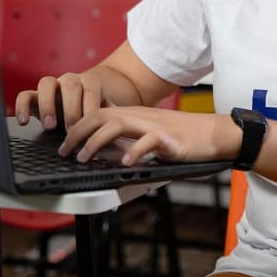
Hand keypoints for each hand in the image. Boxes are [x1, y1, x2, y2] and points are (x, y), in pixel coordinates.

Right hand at [14, 72, 109, 130]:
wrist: (81, 109)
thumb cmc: (96, 116)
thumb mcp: (107, 117)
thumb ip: (113, 124)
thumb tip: (125, 142)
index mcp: (90, 82)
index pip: (91, 88)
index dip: (90, 107)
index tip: (90, 127)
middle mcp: (69, 80)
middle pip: (70, 83)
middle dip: (71, 107)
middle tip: (71, 129)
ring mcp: (51, 86)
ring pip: (46, 83)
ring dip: (47, 104)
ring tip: (50, 126)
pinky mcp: (34, 96)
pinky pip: (24, 95)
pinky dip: (22, 106)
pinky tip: (23, 121)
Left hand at [59, 106, 239, 166]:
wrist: (213, 133)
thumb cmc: (182, 136)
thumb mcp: (150, 133)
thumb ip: (128, 137)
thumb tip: (104, 150)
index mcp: (134, 114)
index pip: (98, 113)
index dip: (78, 126)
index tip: (64, 143)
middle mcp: (141, 116)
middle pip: (102, 116)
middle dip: (79, 133)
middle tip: (65, 151)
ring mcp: (154, 125)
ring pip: (118, 125)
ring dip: (97, 141)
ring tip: (85, 158)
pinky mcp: (169, 139)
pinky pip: (148, 142)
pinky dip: (134, 151)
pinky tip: (125, 163)